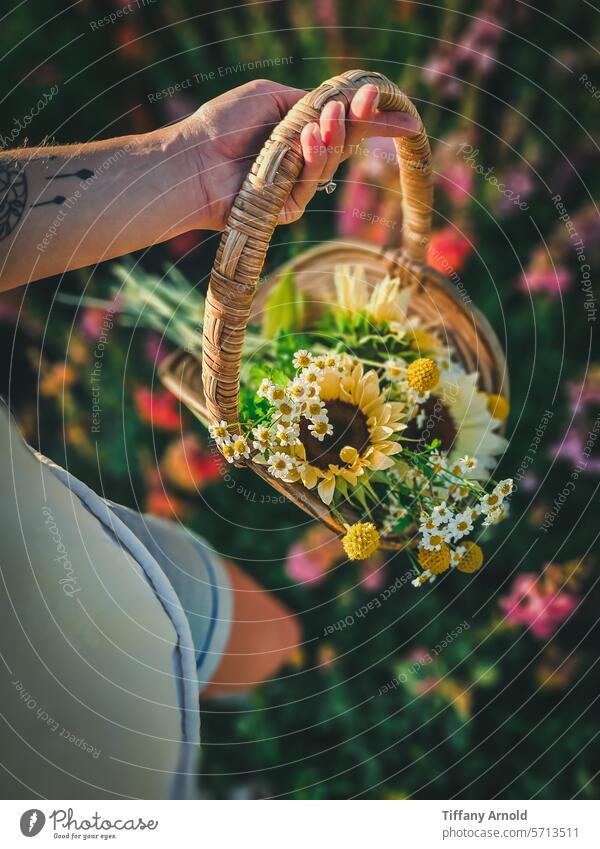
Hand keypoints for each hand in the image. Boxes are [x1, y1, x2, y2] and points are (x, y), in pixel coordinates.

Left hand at [175, 78, 420, 230]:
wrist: (195, 162)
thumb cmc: (224, 125)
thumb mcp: (271, 97)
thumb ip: (308, 100)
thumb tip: (340, 103)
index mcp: (298, 130)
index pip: (344, 125)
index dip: (374, 121)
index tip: (406, 118)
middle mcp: (300, 159)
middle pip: (345, 143)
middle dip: (356, 121)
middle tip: (361, 103)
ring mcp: (295, 186)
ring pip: (332, 164)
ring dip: (330, 140)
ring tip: (319, 124)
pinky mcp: (288, 209)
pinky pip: (312, 186)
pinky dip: (312, 162)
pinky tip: (302, 143)